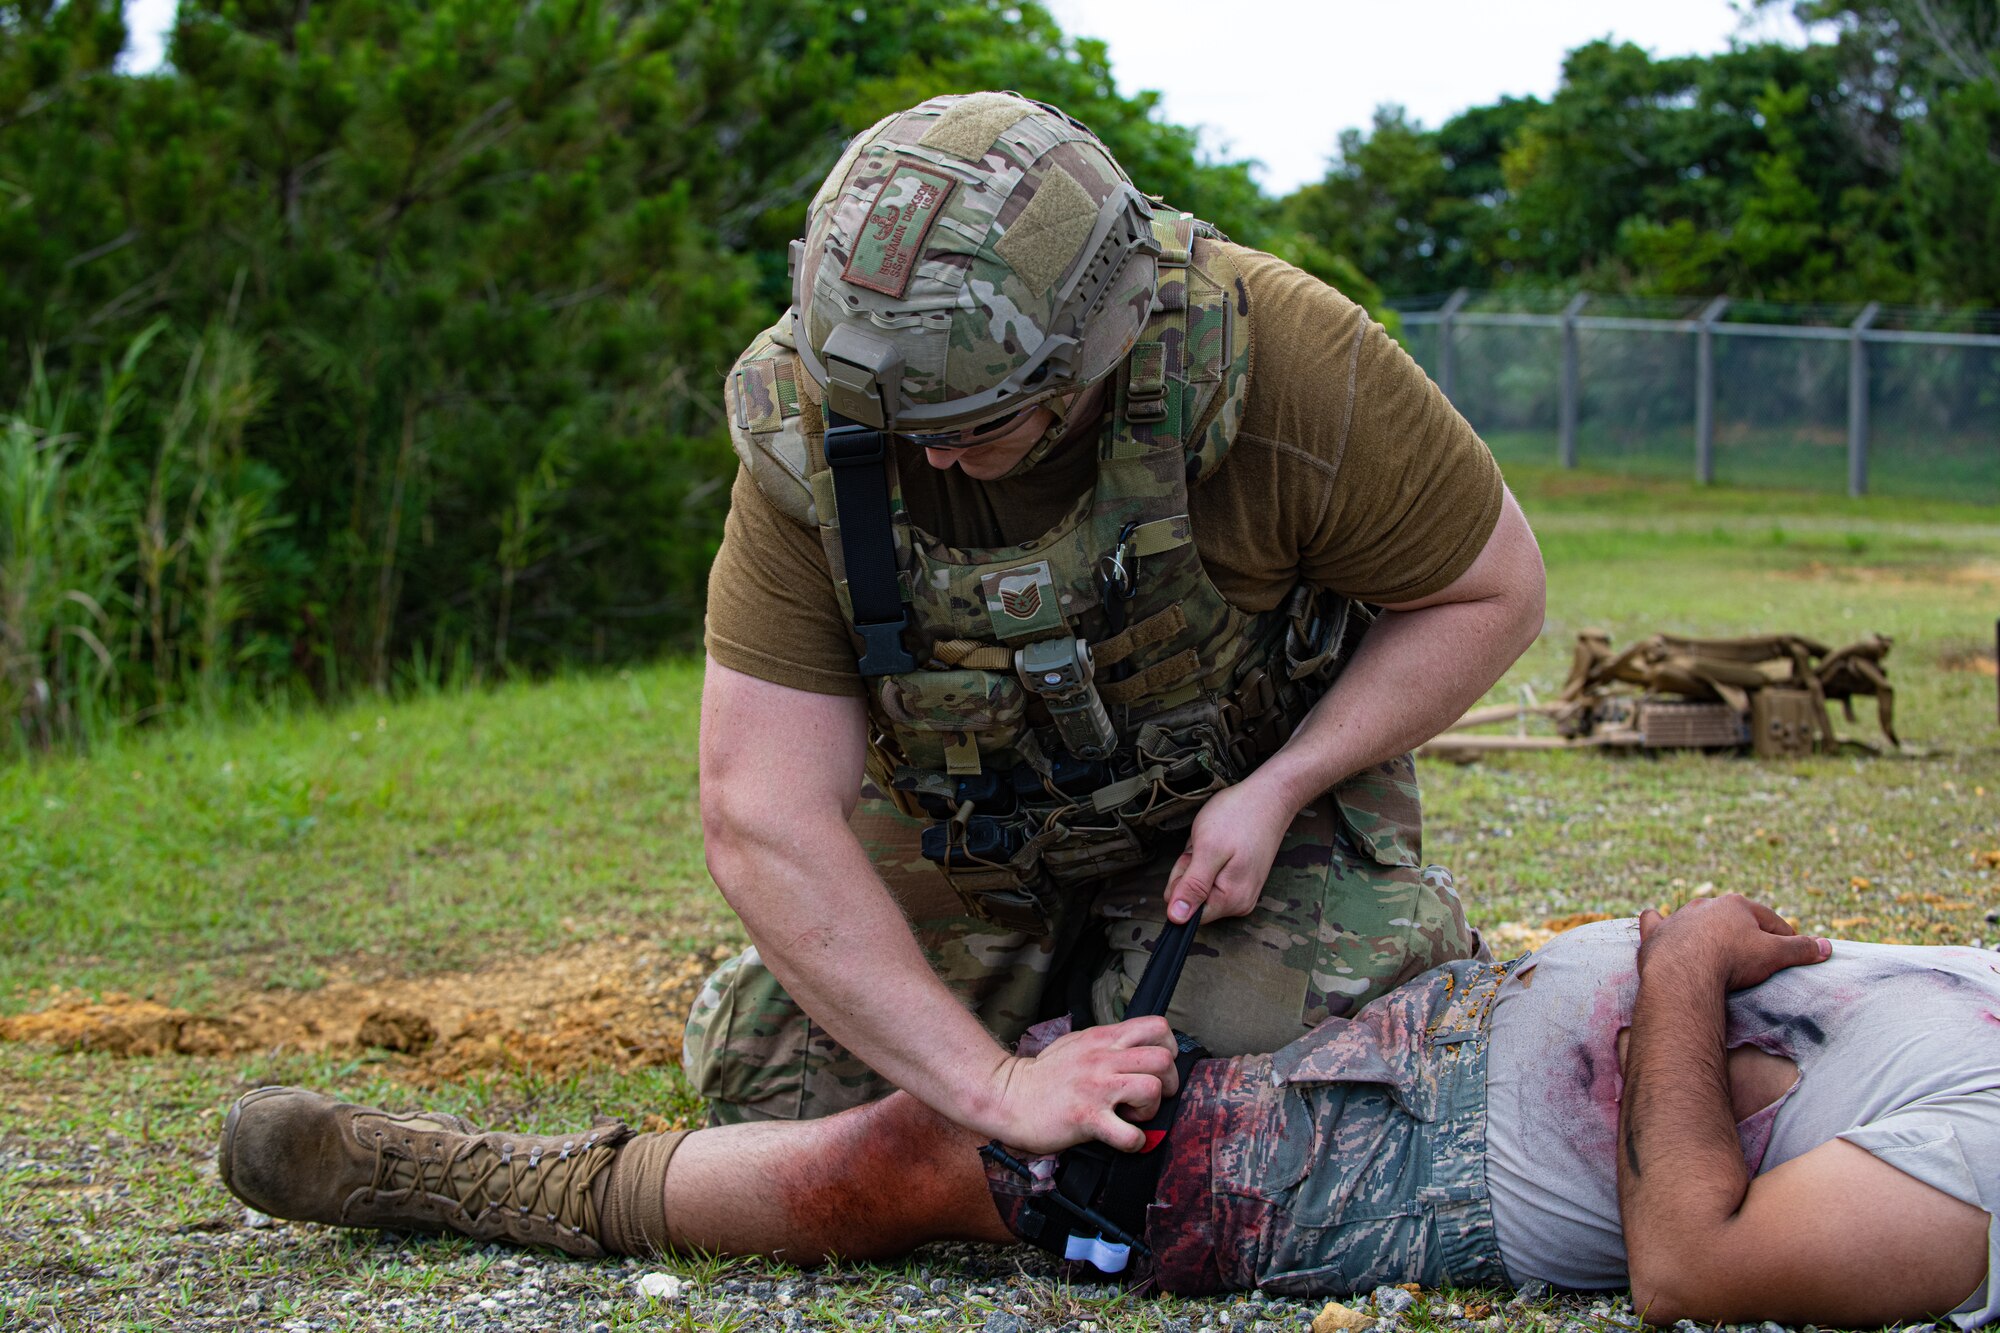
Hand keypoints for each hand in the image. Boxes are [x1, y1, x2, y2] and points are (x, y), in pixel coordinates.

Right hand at [982, 1016, 1180, 1153]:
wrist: (1007, 1096)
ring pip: (1152, 1090)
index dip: (1168, 1049)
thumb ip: (1108, 1043)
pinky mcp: (1087, 1118)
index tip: (1157, 1068)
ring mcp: (1096, 1088)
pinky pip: (1130, 1134)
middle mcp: (1103, 1059)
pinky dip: (1134, 1142)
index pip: (1157, 1027)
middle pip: (1163, 1060)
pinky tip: (1122, 1138)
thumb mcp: (1077, 1043)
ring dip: (1151, 1110)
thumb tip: (1136, 1049)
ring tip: (1132, 1116)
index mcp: (1103, 1039)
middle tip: (1150, 1098)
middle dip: (1167, 1083)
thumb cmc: (1043, 1074)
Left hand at [1163, 775, 1296, 924]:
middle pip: (1193, 899)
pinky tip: (1219, 844)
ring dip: (1198, 862)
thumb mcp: (1207, 849)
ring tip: (1214, 842)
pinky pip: (1212, 877)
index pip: (1186, 912)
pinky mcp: (1243, 880)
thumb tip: (1176, 919)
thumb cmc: (1238, 816)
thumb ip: (1192, 887)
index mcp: (1231, 900)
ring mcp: (1243, 892)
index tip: (1195, 861)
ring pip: (1200, 886)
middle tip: (1204, 846)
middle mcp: (1240, 903)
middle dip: (1189, 870)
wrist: (1269, 797)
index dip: (1182, 885)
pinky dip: (1207, 859)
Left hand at [1637, 894, 1829, 991]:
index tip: (1792, 953)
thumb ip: (1800, 949)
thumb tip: (1827, 946)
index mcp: (1736, 905)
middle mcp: (1705, 905)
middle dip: (1745, 933)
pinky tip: (1657, 921)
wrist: (1684, 972)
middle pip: (1733, 919)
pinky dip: (1659, 924)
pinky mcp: (1656, 934)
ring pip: (1695, 919)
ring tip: (1714, 945)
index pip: (1769, 921)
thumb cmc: (1732, 960)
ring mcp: (1678, 918)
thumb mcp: (1774, 954)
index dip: (1784, 939)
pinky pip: (1656, 923)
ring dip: (1705, 928)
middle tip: (1753, 954)